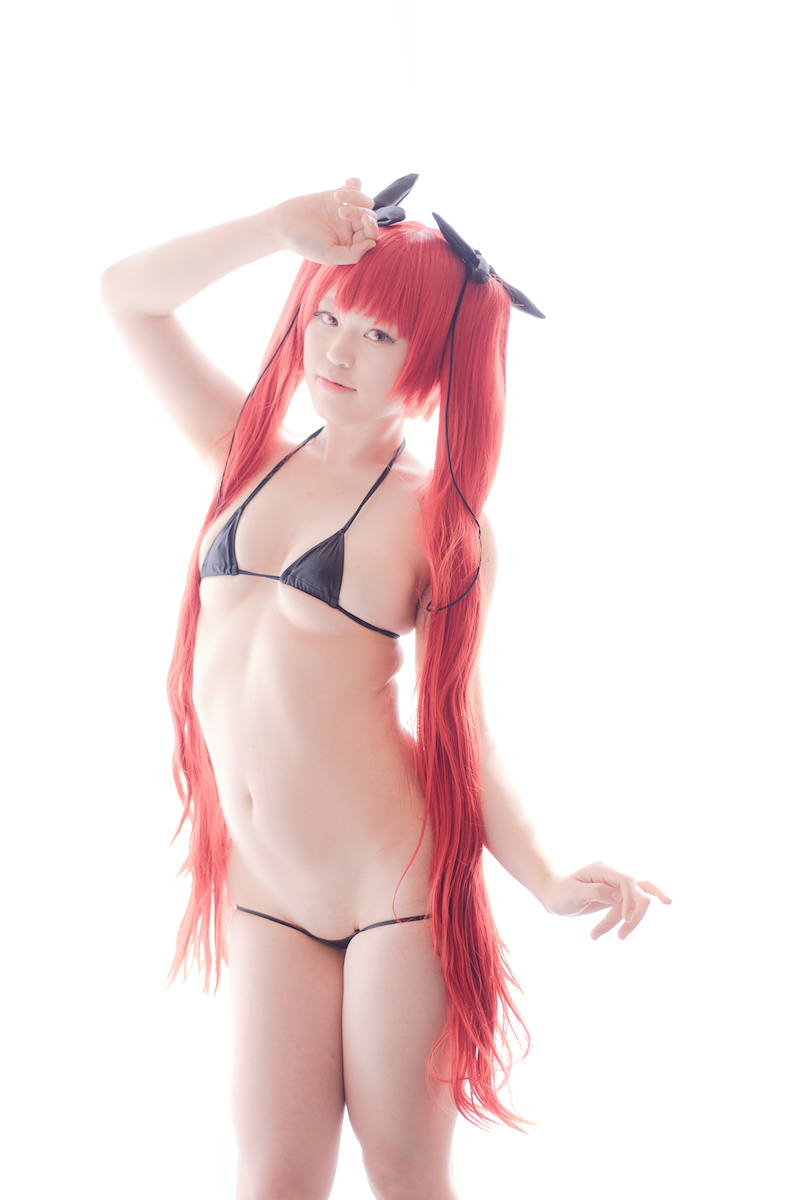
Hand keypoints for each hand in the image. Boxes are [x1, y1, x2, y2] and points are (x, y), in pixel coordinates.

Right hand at [271, 177, 378, 265]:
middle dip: (360, 212)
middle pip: (370, 217)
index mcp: (351, 243)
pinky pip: (355, 187)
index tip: (363, 220)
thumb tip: (373, 244)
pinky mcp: (337, 195)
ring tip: (337, 197)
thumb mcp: (329, 255)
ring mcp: (345, 210)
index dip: (371, 227)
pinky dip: (356, 183)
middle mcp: (351, 228)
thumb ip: (352, 254)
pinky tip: (348, 182)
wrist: (283, 223)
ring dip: (356, 197)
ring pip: (365, 201)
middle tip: (341, 212)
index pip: (371, 235)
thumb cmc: (305, 243)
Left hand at [541, 861, 671, 939]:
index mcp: (603, 869)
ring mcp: (616, 886)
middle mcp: (613, 875)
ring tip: (595, 935)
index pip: (628, 880)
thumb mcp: (574, 893)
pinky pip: (628, 909)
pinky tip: (617, 933)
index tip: (625, 918)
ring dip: (626, 922)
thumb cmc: (560, 892)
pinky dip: (624, 922)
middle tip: (620, 936)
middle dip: (635, 914)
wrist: (553, 894)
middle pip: (640, 891)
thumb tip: (618, 894)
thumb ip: (596, 891)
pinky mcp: (616, 896)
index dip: (631, 899)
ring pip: (637, 903)